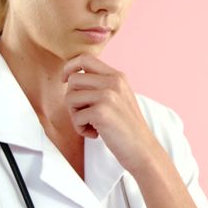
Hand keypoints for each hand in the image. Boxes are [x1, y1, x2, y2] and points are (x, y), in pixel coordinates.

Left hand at [61, 53, 162, 172]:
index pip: (85, 58)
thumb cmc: (127, 128)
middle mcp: (114, 82)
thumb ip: (101, 85)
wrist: (142, 149)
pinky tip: (96, 134)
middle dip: (72, 99)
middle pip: (73, 79)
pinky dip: (81, 129)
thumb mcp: (119, 98)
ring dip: (75, 115)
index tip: (64, 80)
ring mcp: (108, 96)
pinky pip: (76, 117)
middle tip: (84, 114)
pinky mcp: (101, 112)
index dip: (70, 67)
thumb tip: (71, 78)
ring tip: (90, 125)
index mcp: (118, 76)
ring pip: (70, 97)